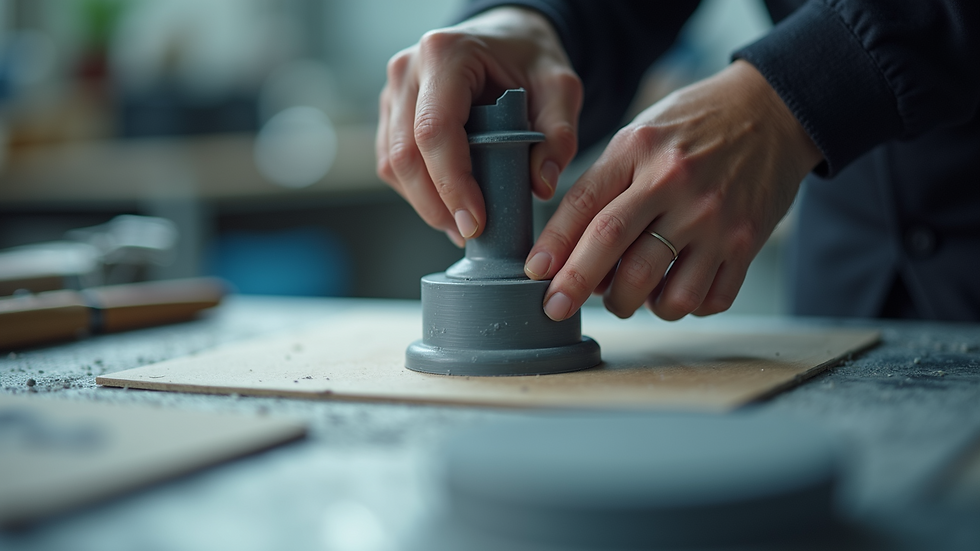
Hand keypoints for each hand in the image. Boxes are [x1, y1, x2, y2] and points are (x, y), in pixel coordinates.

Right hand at [376, 7, 581, 245]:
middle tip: (471, 233)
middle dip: (436, 205)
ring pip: (393, 164)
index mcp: (446, 55)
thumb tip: (542, 186)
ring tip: (464, 224)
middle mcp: (408, 71)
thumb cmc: (528, 59)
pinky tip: (449, 206)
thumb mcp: (560, 88)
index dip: (451, 183)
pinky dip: (419, 192)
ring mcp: (393, 92)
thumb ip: (559, 134)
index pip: (434, 130)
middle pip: (405, 154)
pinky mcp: (391, 114)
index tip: (475, 222)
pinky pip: (393, 164)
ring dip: (426, 203)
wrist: (506, 39)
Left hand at [525, 60, 822, 320]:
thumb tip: (567, 253)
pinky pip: (707, 299)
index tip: (534, 274)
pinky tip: (673, 290)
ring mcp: (714, 217)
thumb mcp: (638, 137)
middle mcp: (675, 183)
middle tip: (556, 307)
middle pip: (613, 246)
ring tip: (627, 295)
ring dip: (634, 304)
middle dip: (577, 286)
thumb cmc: (691, 127)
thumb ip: (602, 186)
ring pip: (662, 289)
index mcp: (638, 151)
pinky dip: (684, 307)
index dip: (553, 246)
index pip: (584, 205)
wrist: (771, 110)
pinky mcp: (747, 243)